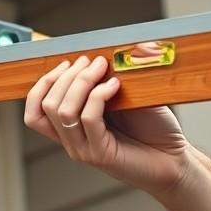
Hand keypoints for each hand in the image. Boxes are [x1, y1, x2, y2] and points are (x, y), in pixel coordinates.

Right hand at [23, 55, 191, 196]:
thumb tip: (99, 51)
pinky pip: (88, 119)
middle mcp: (73, 141)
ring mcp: (85, 150)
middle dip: (67, 76)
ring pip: (63, 111)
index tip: (66, 62)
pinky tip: (114, 86)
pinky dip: (98, 96)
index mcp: (72, 129)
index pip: (35, 111)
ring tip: (102, 67)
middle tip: (90, 61)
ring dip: (81, 82)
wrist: (175, 159)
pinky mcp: (102, 155)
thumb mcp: (126, 97)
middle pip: (48, 105)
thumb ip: (107, 79)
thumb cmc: (152, 128)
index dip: (43, 83)